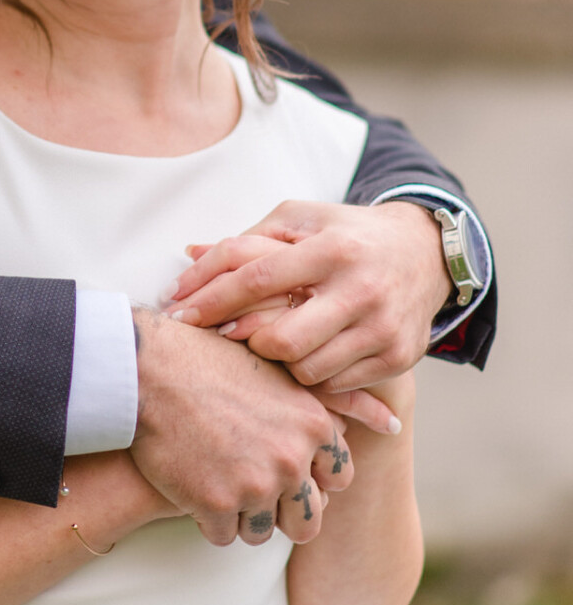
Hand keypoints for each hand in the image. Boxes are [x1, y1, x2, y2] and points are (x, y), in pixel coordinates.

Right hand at [129, 309, 353, 548]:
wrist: (149, 368)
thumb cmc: (212, 360)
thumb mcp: (282, 369)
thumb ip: (339, 400)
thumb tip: (392, 421)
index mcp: (313, 426)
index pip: (338, 480)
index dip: (311, 476)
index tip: (282, 461)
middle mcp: (292, 459)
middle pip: (306, 520)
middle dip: (282, 510)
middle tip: (248, 481)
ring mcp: (254, 485)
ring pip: (262, 533)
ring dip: (242, 515)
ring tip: (215, 477)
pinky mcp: (215, 504)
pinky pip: (224, 537)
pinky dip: (210, 520)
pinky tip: (194, 487)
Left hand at [161, 201, 448, 394]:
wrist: (424, 253)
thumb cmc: (344, 234)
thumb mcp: (300, 220)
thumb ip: (247, 240)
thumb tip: (188, 255)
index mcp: (331, 248)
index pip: (257, 278)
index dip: (212, 298)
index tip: (179, 312)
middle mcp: (361, 289)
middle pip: (281, 340)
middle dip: (247, 342)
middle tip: (233, 335)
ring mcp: (383, 327)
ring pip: (307, 370)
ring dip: (279, 362)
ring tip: (274, 342)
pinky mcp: (399, 356)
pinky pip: (336, 384)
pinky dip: (313, 374)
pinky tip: (308, 353)